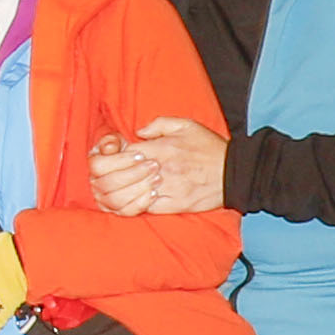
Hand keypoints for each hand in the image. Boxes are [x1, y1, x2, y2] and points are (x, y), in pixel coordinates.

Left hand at [94, 118, 228, 215]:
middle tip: (99, 182)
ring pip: (126, 198)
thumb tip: (138, 132)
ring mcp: (167, 190)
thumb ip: (158, 124)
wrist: (235, 172)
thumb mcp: (185, 125)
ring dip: (112, 198)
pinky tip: (125, 205)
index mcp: (159, 149)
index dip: (104, 160)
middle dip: (102, 182)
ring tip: (107, 195)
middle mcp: (160, 170)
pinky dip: (131, 209)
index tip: (103, 162)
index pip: (119, 156)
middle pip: (116, 180)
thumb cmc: (209, 147)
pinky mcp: (175, 206)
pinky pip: (144, 210)